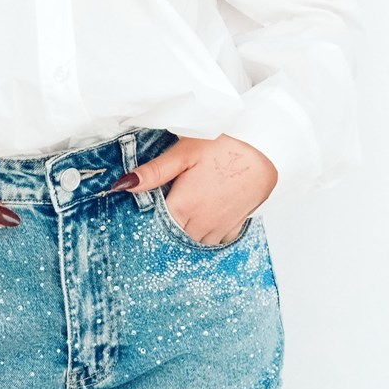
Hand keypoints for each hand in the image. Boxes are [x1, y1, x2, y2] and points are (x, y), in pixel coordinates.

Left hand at [107, 134, 277, 244]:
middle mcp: (199, 224)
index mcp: (183, 206)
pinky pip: (213, 242)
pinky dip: (204, 235)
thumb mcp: (184, 152)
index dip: (145, 221)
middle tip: (157, 215)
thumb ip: (154, 172)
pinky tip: (201, 221)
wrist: (265, 150)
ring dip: (183, 234)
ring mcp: (218, 228)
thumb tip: (123, 185)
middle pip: (172, 237)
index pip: (154, 227)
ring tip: (179, 217)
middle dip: (163, 229)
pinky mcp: (233, 227)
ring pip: (192, 242)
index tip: (136, 217)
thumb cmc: (226, 146)